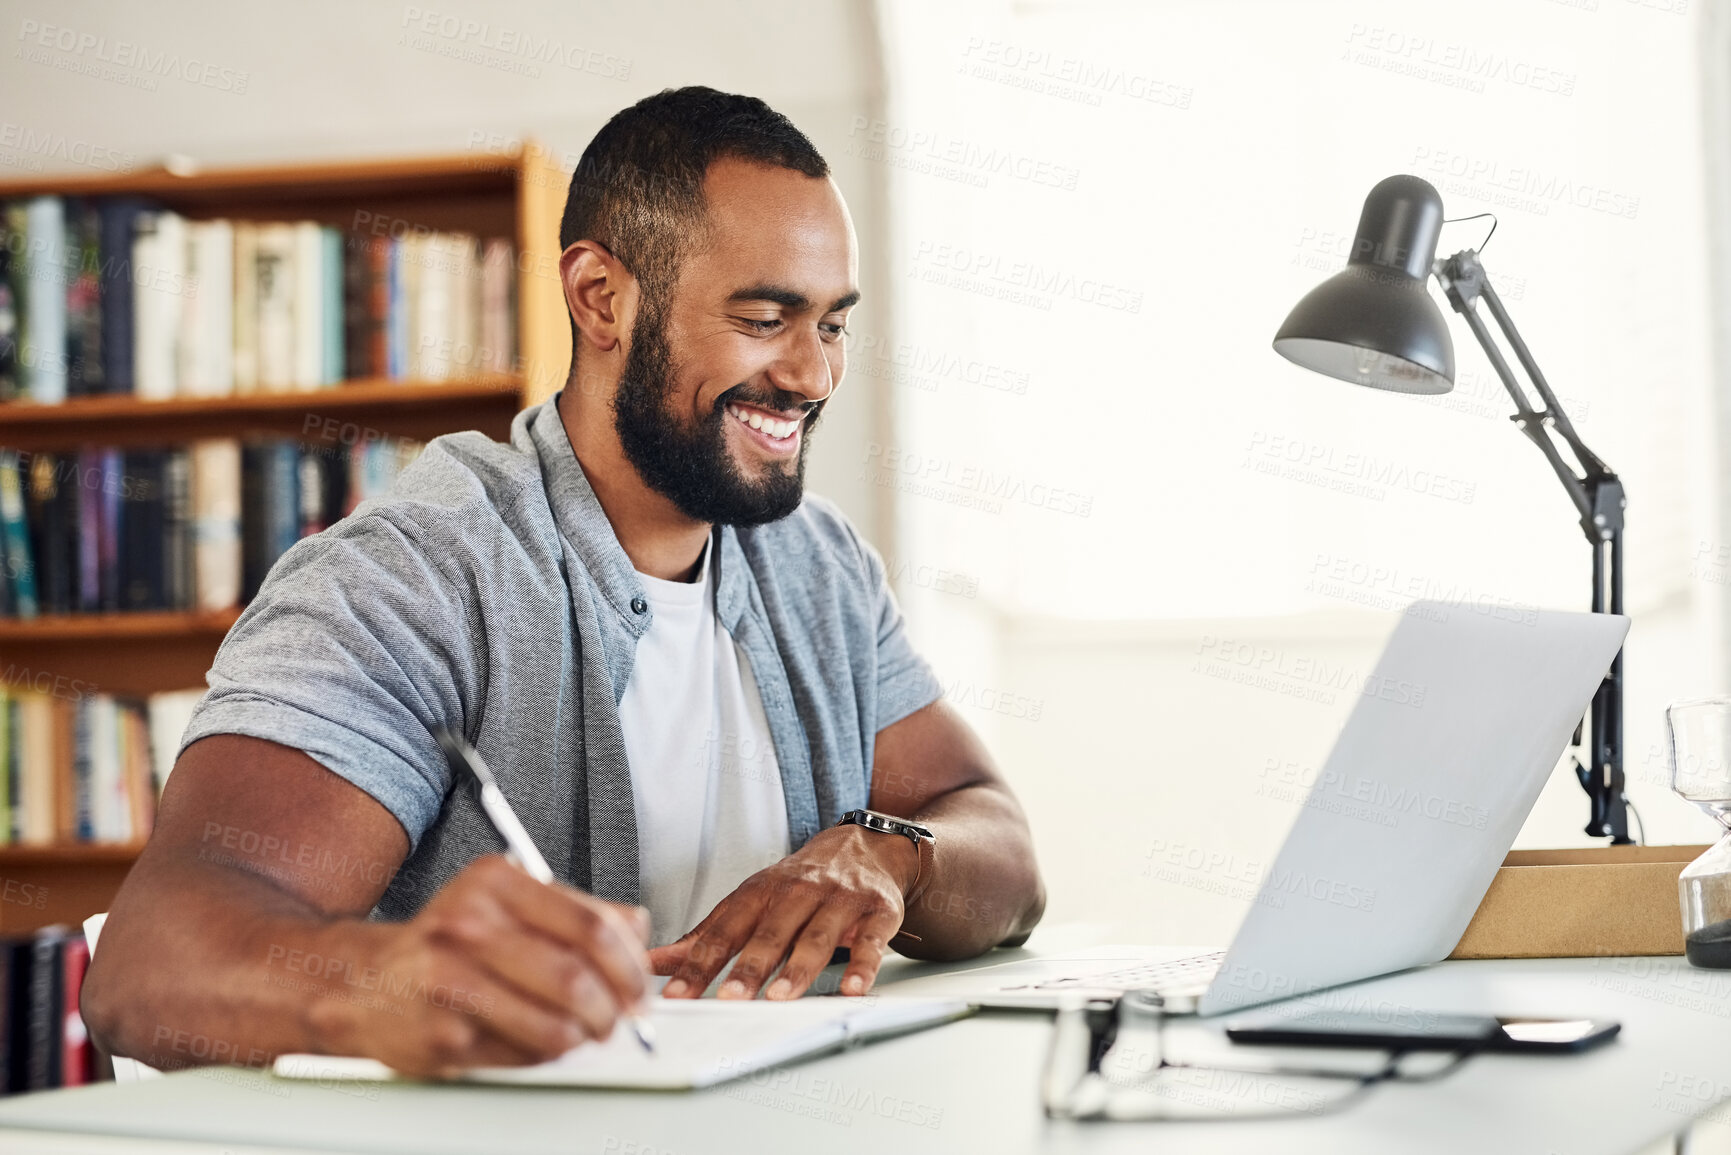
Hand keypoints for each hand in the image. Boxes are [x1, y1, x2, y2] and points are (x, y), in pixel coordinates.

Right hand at [303, 854, 650, 1078]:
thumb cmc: (444, 943)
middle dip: (613, 1008)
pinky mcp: (444, 1034)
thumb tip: (637, 930)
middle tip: (619, 1017)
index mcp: (493, 883)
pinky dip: (547, 1054)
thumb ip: (574, 910)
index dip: (629, 963)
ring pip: (556, 1024)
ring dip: (584, 1036)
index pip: (591, 926)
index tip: (638, 983)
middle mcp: (468, 926)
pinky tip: (541, 1041)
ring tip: (585, 1032)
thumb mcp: (505, 902)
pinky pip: (524, 1054)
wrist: (364, 980)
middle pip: (577, 978)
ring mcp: (451, 982)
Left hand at [650, 825, 918, 1000]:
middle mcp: (797, 894)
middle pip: (769, 933)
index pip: (725, 931)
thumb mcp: (751, 901)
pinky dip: (862, 965)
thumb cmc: (799, 884)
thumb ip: (707, 935)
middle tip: (728, 998)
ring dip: (798, 969)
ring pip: (816, 937)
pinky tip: (852, 989)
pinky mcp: (877, 912)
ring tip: (780, 998)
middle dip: (748, 966)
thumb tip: (653, 962)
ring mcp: (839, 902)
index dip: (699, 963)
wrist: (864, 846)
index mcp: (761, 893)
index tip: (678, 993)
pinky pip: (870, 941)